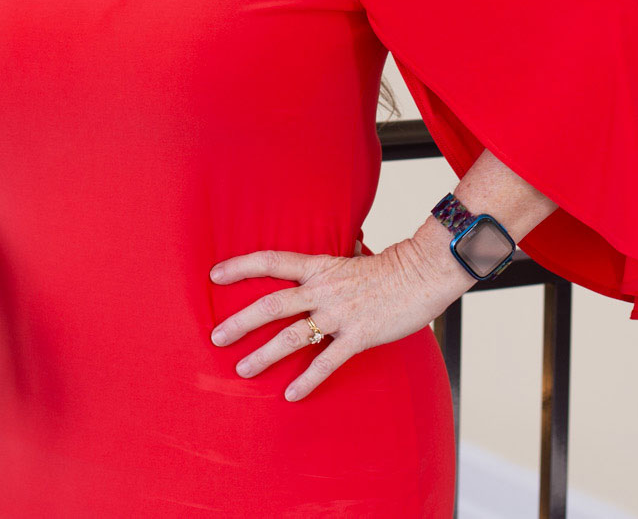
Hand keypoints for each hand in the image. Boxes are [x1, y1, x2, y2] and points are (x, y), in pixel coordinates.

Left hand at [207, 236, 471, 401]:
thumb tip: (345, 243)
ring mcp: (339, 314)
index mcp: (319, 266)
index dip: (241, 266)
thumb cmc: (390, 267)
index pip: (271, 261)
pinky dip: (307, 379)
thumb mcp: (355, 257)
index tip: (214, 275)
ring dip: (264, 355)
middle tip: (216, 337)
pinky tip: (290, 394)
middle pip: (271, 305)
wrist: (423, 273)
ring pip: (292, 336)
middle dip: (240, 322)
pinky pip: (327, 361)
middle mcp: (323, 289)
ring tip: (242, 370)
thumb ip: (338, 259)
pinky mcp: (359, 335)